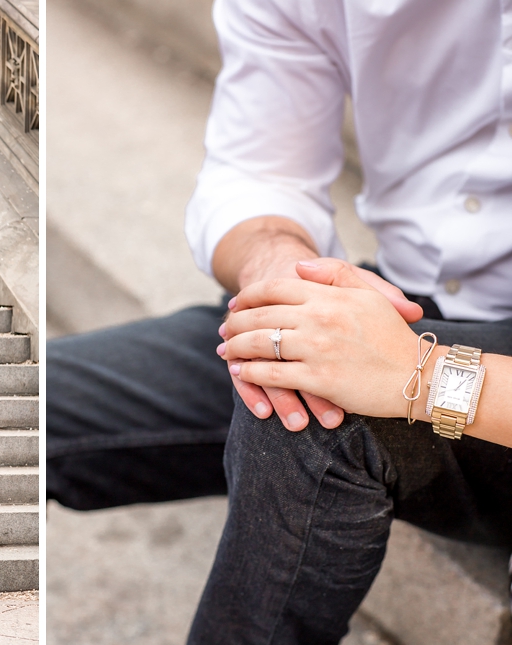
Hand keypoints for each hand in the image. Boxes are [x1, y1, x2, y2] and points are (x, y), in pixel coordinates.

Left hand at [220, 259, 421, 418]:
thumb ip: (334, 273)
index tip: (236, 304)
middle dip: (235, 323)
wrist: (420, 375)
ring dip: (235, 347)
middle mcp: (319, 318)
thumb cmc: (393, 337)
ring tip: (226, 349)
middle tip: (225, 329)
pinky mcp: (317, 379)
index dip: (248, 296)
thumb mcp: (369, 295)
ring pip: (259, 344)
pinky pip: (270, 374)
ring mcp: (316, 349)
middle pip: (260, 315)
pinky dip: (249, 372)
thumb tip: (298, 265)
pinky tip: (239, 371)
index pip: (274, 288)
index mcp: (329, 296)